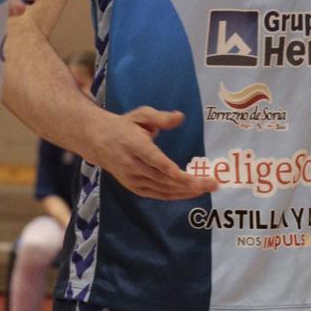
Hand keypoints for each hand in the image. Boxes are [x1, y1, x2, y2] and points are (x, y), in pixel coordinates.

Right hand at [88, 107, 216, 198]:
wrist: (98, 142)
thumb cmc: (124, 126)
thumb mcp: (140, 115)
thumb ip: (160, 117)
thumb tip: (180, 117)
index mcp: (133, 144)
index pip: (153, 159)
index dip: (169, 169)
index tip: (187, 175)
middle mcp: (132, 164)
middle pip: (162, 178)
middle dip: (189, 183)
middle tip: (212, 183)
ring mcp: (132, 178)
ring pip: (162, 189)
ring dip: (186, 191)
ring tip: (207, 188)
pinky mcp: (133, 187)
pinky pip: (157, 194)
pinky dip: (174, 195)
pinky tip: (191, 193)